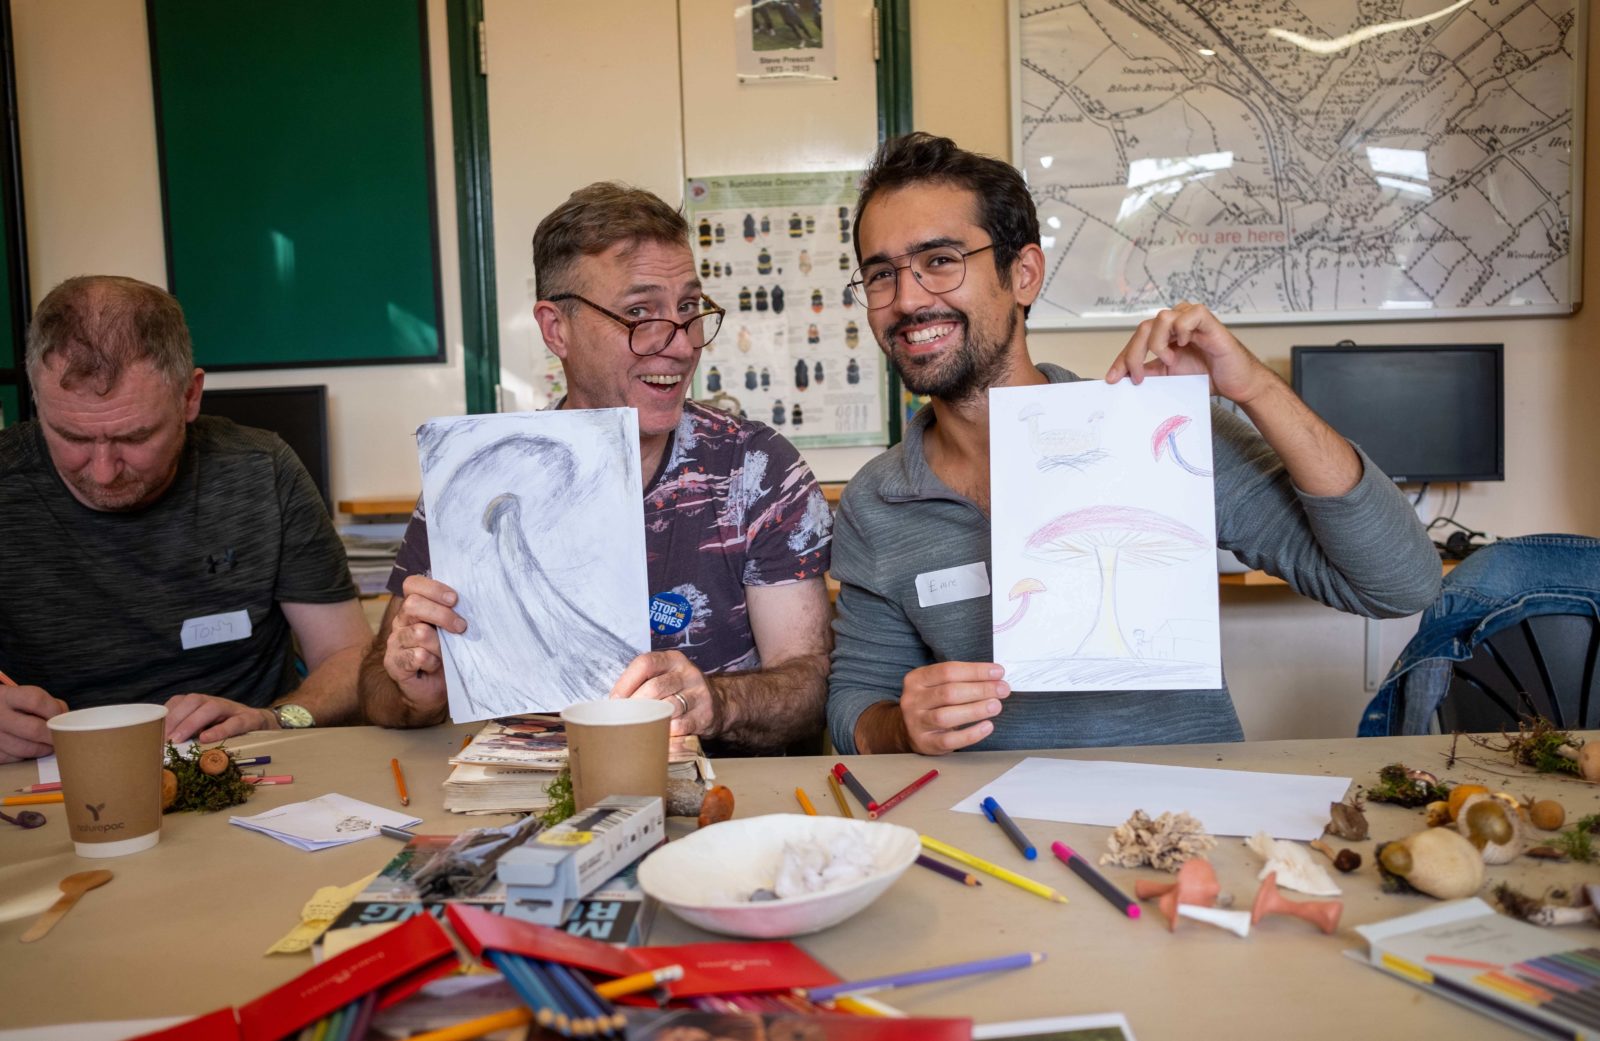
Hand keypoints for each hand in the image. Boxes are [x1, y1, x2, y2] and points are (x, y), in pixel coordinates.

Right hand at [0, 685, 66, 763]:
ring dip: (43, 749)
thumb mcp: (23, 696)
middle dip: (53, 736)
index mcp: (6, 696)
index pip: (36, 700)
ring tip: (49, 745)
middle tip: (63, 738)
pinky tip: (31, 749)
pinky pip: (15, 759)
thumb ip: (45, 704)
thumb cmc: (12, 706)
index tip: (62, 717)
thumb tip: (65, 720)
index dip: (54, 710)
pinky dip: (27, 757)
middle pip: (34, 729)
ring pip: (25, 749)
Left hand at [163, 694, 276, 742]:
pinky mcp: (249, 718)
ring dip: (192, 722)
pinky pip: (235, 721)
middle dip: (175, 718)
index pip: (178, 701)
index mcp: (200, 703)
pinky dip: (220, 729)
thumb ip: (186, 732)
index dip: (165, 715)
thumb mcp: (204, 728)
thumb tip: (160, 747)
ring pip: (211, 707)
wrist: (261, 723)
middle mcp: (214, 702)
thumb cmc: (225, 728)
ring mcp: (232, 709)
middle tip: (164, 739)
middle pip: (192, 701)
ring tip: (180, 739)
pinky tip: (207, 739)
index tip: (152, 733)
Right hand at [383, 575, 465, 714]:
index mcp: (414, 608)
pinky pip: (418, 656)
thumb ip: (455, 614)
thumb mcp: (452, 631)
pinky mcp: (394, 662)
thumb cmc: (447, 656)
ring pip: (420, 633)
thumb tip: (472, 603)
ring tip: (445, 654)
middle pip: (413, 605)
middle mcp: (401, 621)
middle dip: (442, 615)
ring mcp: (395, 641)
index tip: (455, 599)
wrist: (435, 690)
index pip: (412, 584)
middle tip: (461, 627)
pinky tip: (433, 666)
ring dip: (440, 645)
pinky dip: (431, 662)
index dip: (433, 588)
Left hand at [609, 651, 714, 737]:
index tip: (615, 700)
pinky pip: (680, 725)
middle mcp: (687, 673)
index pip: (645, 663)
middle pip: (655, 687)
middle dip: (635, 705)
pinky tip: (659, 734)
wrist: (718, 703)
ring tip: (639, 726)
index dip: (626, 681)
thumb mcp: (666, 676)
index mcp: (673, 660)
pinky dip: (666, 731)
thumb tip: (614, 702)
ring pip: (668, 707)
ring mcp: (699, 693)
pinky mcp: (705, 714)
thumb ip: (643, 682)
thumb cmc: (681, 691)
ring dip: (650, 719)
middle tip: (625, 717)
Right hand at [898, 661, 1008, 754]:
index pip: (948, 671)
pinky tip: (987, 726)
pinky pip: (950, 740)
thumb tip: (995, 677)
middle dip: (980, 689)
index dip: (975, 671)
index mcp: (916, 679)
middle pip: (949, 692)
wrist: (909, 729)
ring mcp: (917, 723)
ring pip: (946, 716)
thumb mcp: (937, 684)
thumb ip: (961, 679)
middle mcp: (913, 700)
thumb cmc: (932, 702)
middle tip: (1002, 689)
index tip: (998, 672)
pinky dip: (971, 734)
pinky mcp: (926, 743)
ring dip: (975, 710)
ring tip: (996, 706)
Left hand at [1106, 301, 1275, 405]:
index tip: (1113, 379)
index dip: (1122, 359)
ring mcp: (1190, 319)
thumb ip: (1148, 373)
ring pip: (1161, 318)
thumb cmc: (1206, 376)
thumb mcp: (1169, 377)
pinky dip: (1181, 331)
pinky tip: (1186, 345)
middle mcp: (1175, 323)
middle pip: (1143, 328)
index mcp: (1164, 335)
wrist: (1235, 383)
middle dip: (1133, 354)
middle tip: (1137, 377)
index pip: (1136, 341)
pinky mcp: (1207, 320)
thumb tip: (1121, 378)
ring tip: (1169, 361)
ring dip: (1158, 343)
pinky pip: (1187, 316)